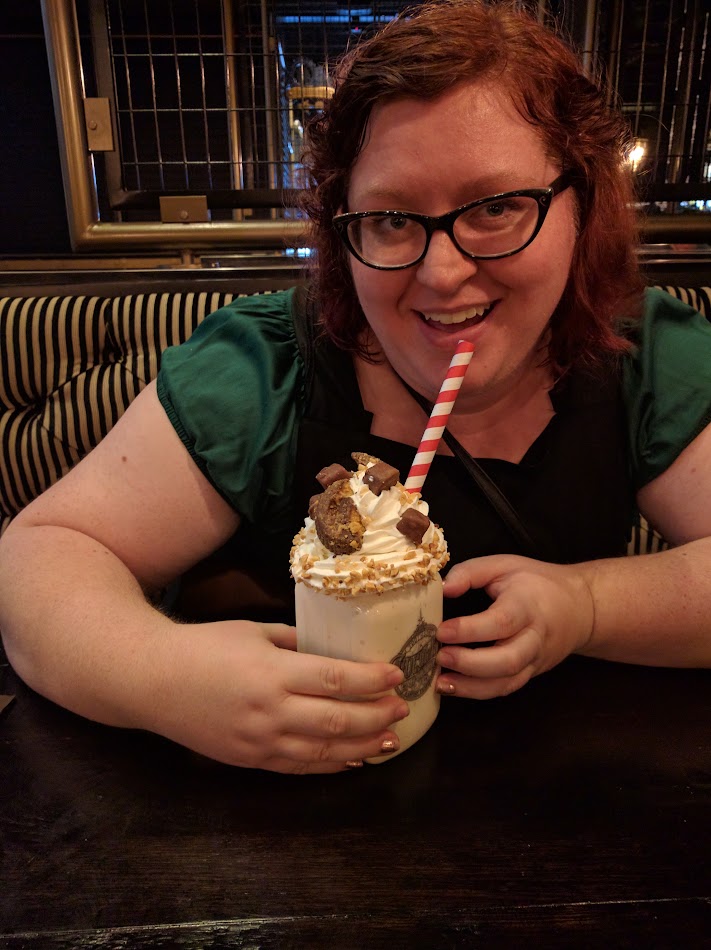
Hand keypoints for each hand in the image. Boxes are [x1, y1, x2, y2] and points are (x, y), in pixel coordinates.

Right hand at [149, 620, 408, 772]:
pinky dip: (331, 763)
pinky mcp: (251, 760)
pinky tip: (354, 758)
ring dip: (362, 745)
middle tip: (402, 708)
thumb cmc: (204, 647)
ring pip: (324, 749)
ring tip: (391, 739)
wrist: (152, 681)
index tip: (397, 674)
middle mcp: (271, 711)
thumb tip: (332, 651)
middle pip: (338, 718)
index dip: (372, 679)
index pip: (336, 679)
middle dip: (376, 715)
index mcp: (273, 672)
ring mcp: (261, 741)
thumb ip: (295, 643)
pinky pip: (300, 766)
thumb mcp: (254, 631)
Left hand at [436, 556, 594, 698]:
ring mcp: (535, 660)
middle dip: (470, 663)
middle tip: (440, 657)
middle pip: (507, 660)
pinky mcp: (531, 673)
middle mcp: (534, 637)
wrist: (580, 608)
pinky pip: (506, 688)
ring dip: (471, 686)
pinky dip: (478, 692)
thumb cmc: (536, 583)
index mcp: (527, 606)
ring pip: (507, 682)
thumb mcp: (504, 565)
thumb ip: (471, 572)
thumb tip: (444, 589)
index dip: (470, 629)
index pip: (501, 622)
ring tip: (440, 681)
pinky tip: (453, 687)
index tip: (442, 631)